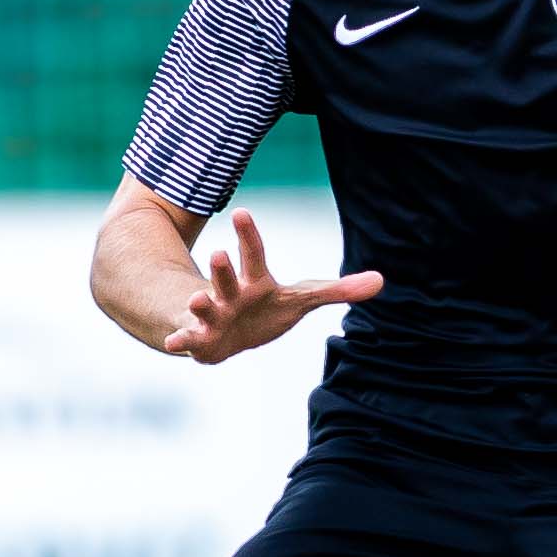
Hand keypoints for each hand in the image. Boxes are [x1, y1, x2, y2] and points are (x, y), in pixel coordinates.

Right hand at [162, 210, 381, 364]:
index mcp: (255, 281)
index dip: (249, 235)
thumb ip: (338, 290)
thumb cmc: (266, 309)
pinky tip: (174, 344)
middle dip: (222, 268)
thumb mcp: (302, 299)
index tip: (241, 212)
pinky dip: (181, 341)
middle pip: (227, 278)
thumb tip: (382, 280)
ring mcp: (214, 315)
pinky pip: (190, 339)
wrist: (229, 334)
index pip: (254, 254)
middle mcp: (231, 293)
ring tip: (195, 299)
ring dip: (200, 303)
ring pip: (206, 306)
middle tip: (218, 252)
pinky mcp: (202, 339)